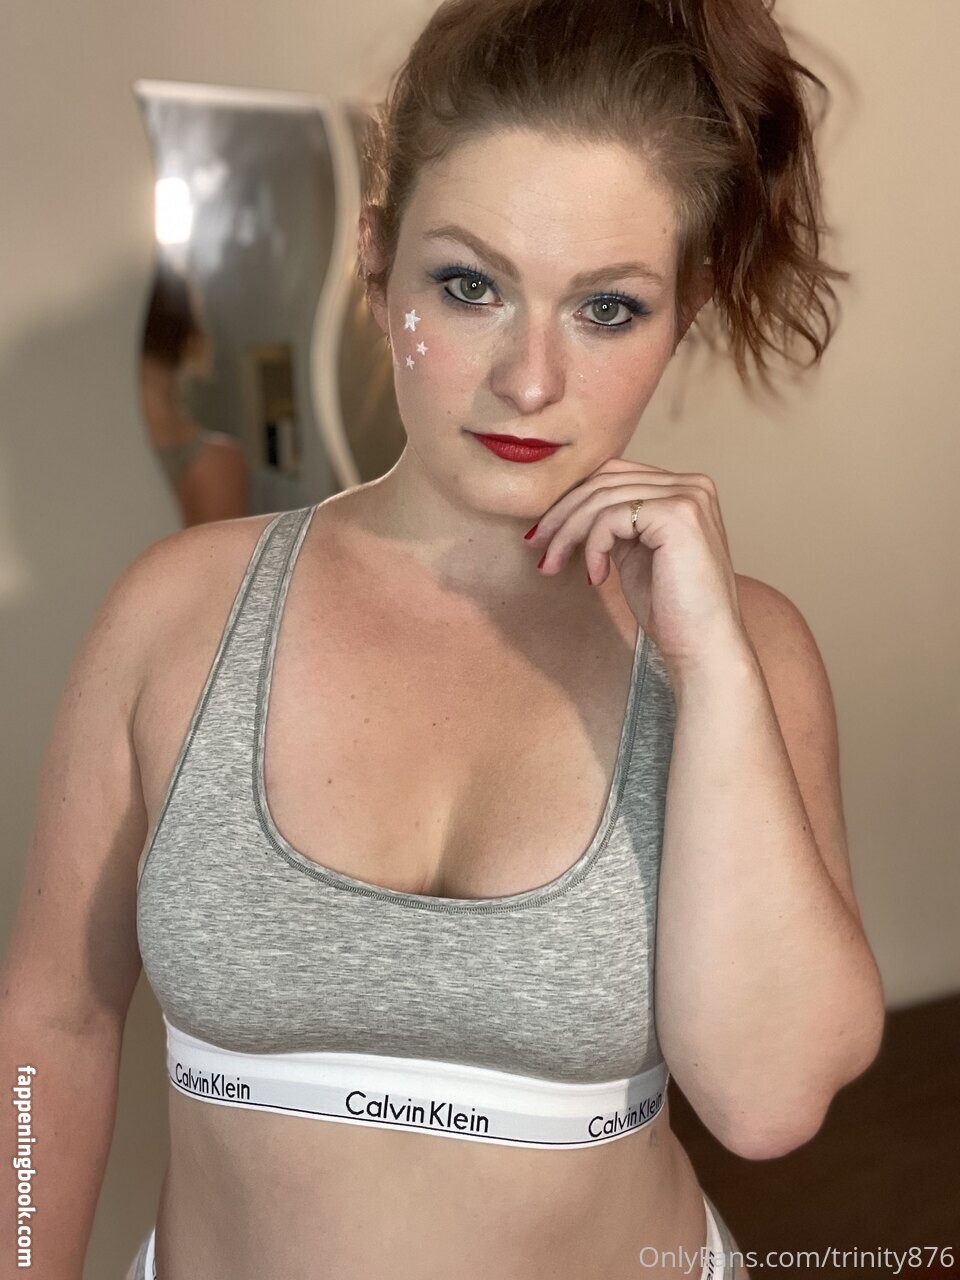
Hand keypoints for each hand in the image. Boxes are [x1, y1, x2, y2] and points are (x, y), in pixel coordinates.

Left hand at [525, 457, 752, 679]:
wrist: (703, 647)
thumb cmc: (673, 610)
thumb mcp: (636, 555)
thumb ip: (617, 526)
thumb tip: (573, 511)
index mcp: (685, 490)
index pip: (615, 475)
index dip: (574, 500)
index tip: (545, 534)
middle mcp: (692, 485)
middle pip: (605, 480)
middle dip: (562, 514)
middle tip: (537, 547)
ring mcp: (688, 496)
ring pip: (602, 498)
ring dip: (568, 533)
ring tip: (551, 565)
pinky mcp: (677, 515)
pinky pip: (611, 518)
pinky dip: (592, 547)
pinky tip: (596, 577)